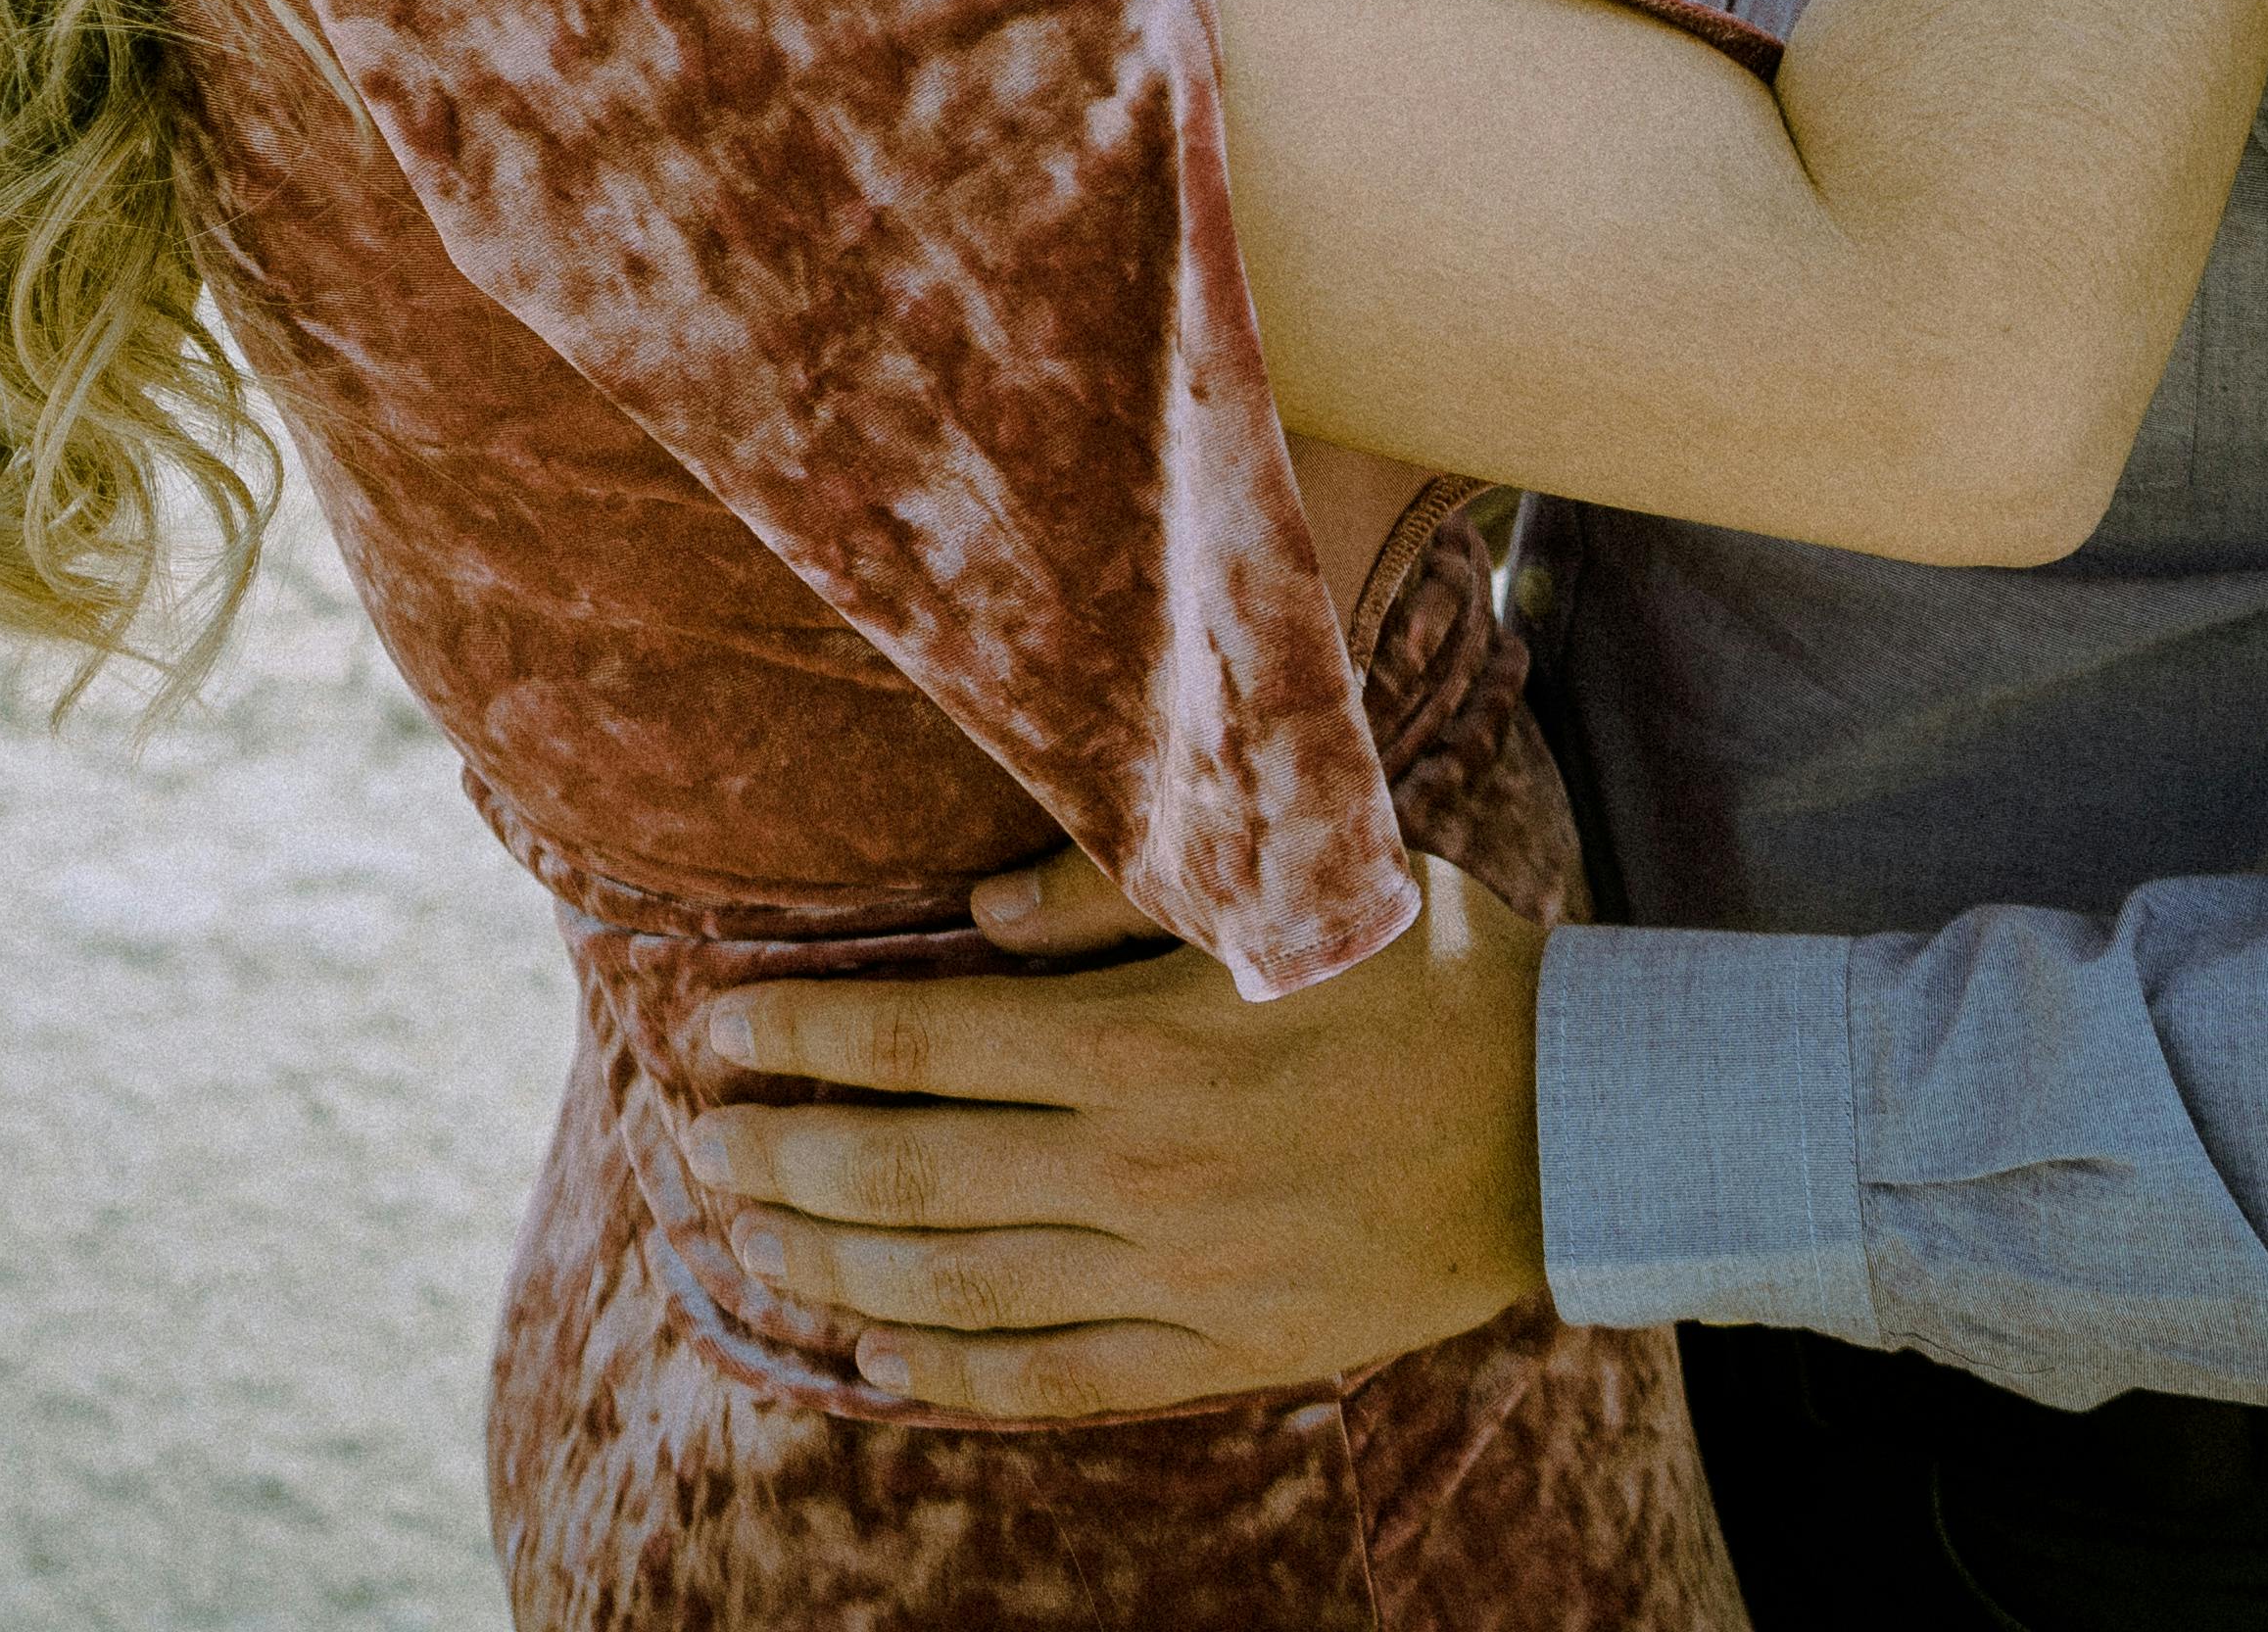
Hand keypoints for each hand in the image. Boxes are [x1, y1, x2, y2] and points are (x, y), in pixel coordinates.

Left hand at [680, 851, 1550, 1417]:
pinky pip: (1058, 1381)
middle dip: (779, 1157)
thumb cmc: (1427, 970)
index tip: (713, 1025)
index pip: (921, 1039)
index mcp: (1145, 1041)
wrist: (1574, 1123)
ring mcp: (1181, 1277)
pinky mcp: (1226, 1351)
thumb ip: (1122, 893)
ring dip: (831, 1267)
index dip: (802, 1035)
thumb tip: (975, 918)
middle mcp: (1143, 1168)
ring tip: (746, 1239)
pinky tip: (872, 1360)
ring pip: (958, 1289)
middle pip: (908, 1174)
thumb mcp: (1288, 885)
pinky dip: (952, 1376)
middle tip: (693, 1141)